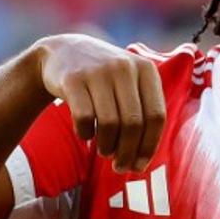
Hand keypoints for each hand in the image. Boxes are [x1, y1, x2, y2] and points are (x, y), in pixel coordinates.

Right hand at [33, 34, 165, 172]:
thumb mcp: (130, 83)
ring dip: (107, 147)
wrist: (63, 52)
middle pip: (134, 124)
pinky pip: (84, 118)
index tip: (140, 166)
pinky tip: (86, 134)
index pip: (156, 116)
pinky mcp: (73, 79)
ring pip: (110, 124)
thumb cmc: (104, 79)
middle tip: (120, 167)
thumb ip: (142, 113)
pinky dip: (86, 134)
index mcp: (146, 70)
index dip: (149, 146)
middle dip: (128, 153)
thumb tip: (142, 162)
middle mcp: (124, 67)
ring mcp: (98, 71)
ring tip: (104, 151)